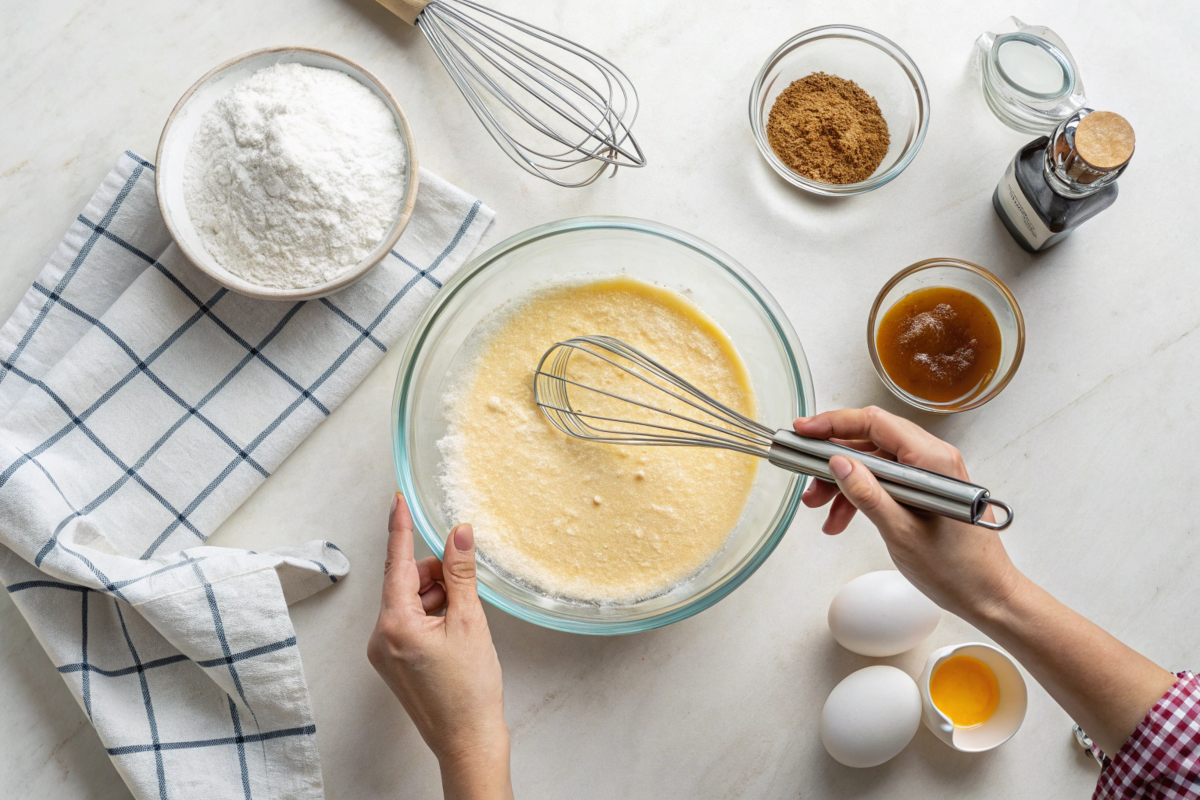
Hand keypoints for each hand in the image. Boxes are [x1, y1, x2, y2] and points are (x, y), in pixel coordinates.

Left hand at [368, 493, 512, 799]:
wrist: (467, 740)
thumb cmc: (470, 690)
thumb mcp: (469, 622)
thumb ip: (461, 573)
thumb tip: (458, 533)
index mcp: (394, 624)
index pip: (396, 563)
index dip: (399, 528)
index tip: (397, 499)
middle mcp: (380, 637)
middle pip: (406, 582)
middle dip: (436, 576)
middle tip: (465, 591)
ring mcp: (384, 652)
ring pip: (410, 602)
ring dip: (437, 598)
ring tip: (464, 622)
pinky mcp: (394, 662)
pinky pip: (410, 622)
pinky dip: (432, 616)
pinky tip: (455, 632)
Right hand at [794, 407, 1021, 619]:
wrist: (988, 595)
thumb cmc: (957, 570)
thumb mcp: (901, 533)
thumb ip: (867, 494)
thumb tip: (838, 463)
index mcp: (933, 461)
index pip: (875, 423)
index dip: (834, 423)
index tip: (805, 431)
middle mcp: (935, 459)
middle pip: (871, 439)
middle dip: (834, 458)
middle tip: (806, 477)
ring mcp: (931, 473)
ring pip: (874, 462)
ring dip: (844, 481)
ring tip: (821, 508)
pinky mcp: (927, 489)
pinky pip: (885, 479)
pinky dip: (861, 494)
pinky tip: (841, 517)